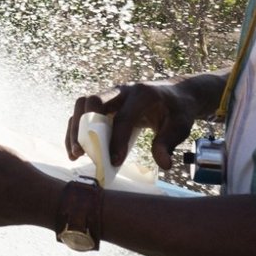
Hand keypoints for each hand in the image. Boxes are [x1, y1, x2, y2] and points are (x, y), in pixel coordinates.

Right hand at [66, 81, 201, 172]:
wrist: (175, 94)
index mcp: (143, 94)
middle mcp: (122, 90)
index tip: (114, 161)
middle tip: (84, 152)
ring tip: (76, 153)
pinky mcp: (104, 103)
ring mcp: (110, 94)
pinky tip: (76, 150)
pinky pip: (83, 113)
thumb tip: (163, 164)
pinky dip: (76, 130)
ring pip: (82, 104)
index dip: (116, 140)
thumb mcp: (181, 126)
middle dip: (85, 126)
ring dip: (75, 129)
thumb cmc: (178, 110)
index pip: (124, 117)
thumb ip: (169, 143)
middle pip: (94, 100)